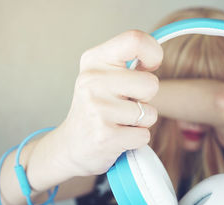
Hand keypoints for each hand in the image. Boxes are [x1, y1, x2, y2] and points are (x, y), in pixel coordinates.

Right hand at [53, 30, 162, 176]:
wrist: (70, 146)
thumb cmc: (96, 109)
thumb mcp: (103, 77)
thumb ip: (127, 64)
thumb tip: (154, 59)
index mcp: (94, 60)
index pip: (135, 40)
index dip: (153, 54)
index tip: (149, 67)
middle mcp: (92, 81)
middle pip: (151, 84)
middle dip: (145, 99)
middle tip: (124, 105)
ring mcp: (97, 108)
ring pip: (150, 113)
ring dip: (140, 122)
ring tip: (118, 122)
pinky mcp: (104, 136)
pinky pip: (144, 135)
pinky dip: (136, 139)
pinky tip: (117, 137)